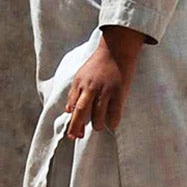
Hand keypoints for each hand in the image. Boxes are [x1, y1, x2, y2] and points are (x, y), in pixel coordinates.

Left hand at [63, 25, 146, 139]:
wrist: (116, 49)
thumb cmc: (98, 64)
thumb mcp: (81, 75)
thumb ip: (74, 92)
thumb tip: (68, 110)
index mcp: (80, 83)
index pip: (73, 106)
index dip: (72, 122)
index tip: (72, 134)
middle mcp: (90, 87)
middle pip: (81, 112)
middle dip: (77, 127)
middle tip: (77, 137)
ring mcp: (105, 90)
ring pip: (98, 115)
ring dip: (96, 125)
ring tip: (98, 127)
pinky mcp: (118, 92)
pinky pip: (114, 112)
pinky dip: (112, 122)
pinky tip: (111, 125)